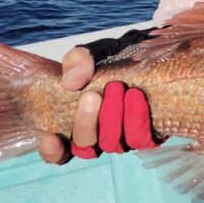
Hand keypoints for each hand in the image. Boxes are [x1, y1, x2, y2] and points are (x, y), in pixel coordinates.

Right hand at [39, 48, 159, 163]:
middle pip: (85, 146)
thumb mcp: (93, 52)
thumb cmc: (116, 56)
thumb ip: (78, 61)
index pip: (58, 151)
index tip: (51, 138)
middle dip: (86, 121)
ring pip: (112, 144)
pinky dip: (137, 120)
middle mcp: (99, 134)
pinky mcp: (148, 134)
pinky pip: (141, 140)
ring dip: (112, 118)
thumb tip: (71, 83)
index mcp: (78, 120)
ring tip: (117, 87)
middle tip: (93, 94)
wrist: (152, 51)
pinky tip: (136, 96)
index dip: (52, 151)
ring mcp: (123, 137)